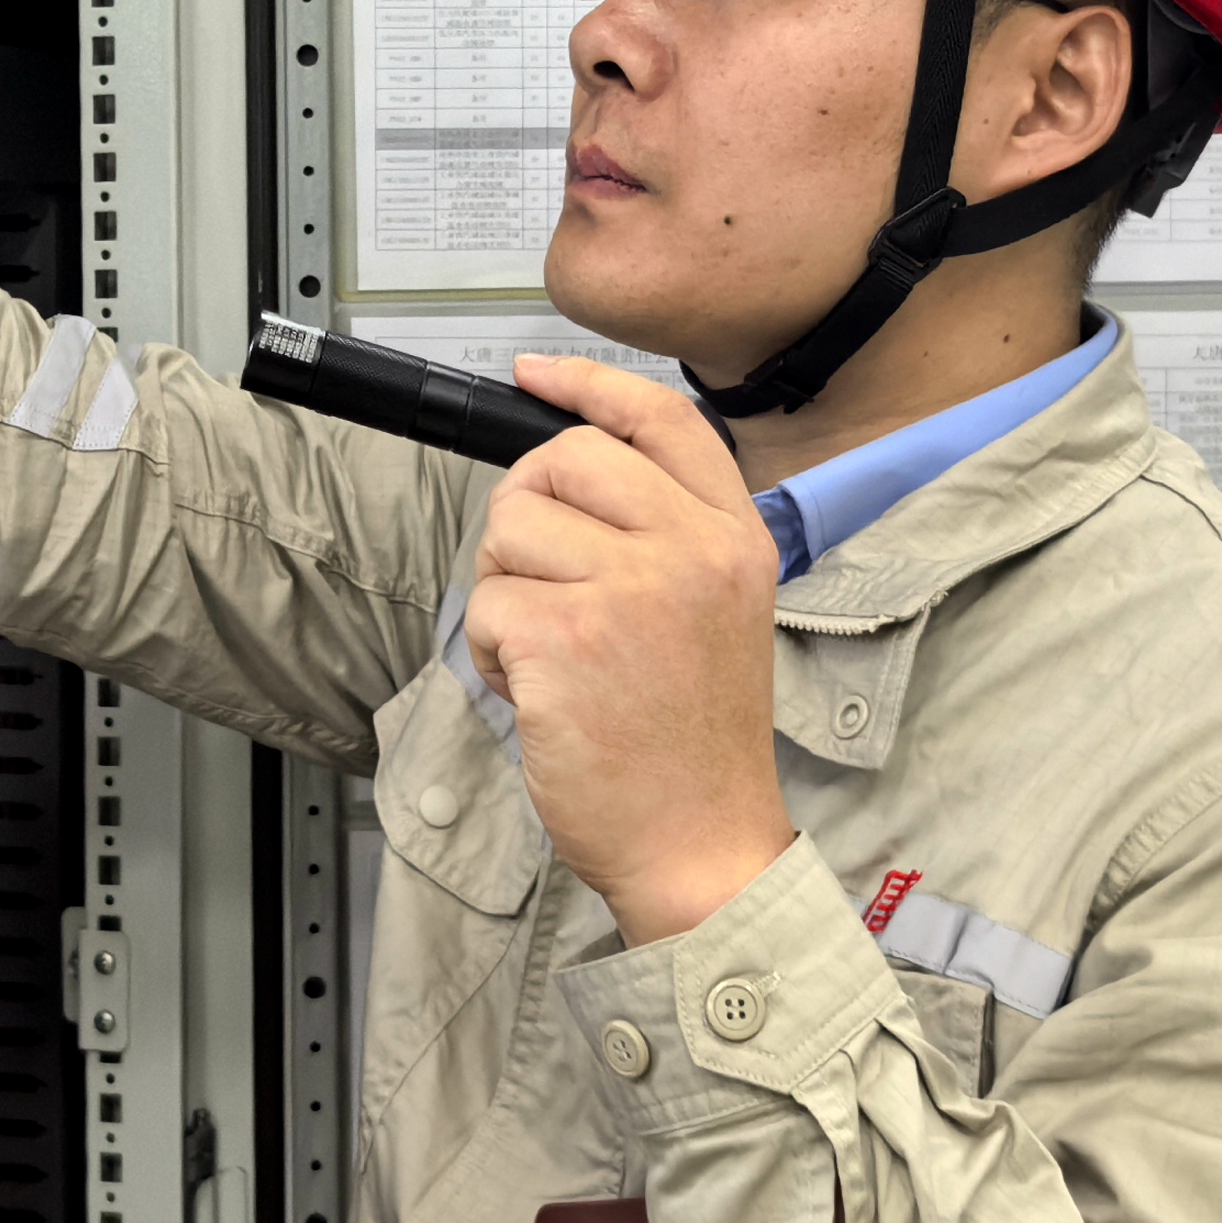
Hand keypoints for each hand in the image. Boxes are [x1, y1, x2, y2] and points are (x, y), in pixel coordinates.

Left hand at [463, 357, 794, 948]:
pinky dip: (496, 651)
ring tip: (555, 656)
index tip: (534, 375)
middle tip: (542, 583)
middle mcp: (689, 551)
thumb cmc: (695, 744)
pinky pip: (488, 601)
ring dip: (509, 593)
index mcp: (733, 538)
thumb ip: (666, 535)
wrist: (701, 846)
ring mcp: (628, 591)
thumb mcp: (719, 613)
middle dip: (526, 515)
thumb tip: (566, 470)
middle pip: (562, 461)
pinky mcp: (564, 637)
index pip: (660, 419)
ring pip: (511, 530)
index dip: (587, 384)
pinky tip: (540, 694)